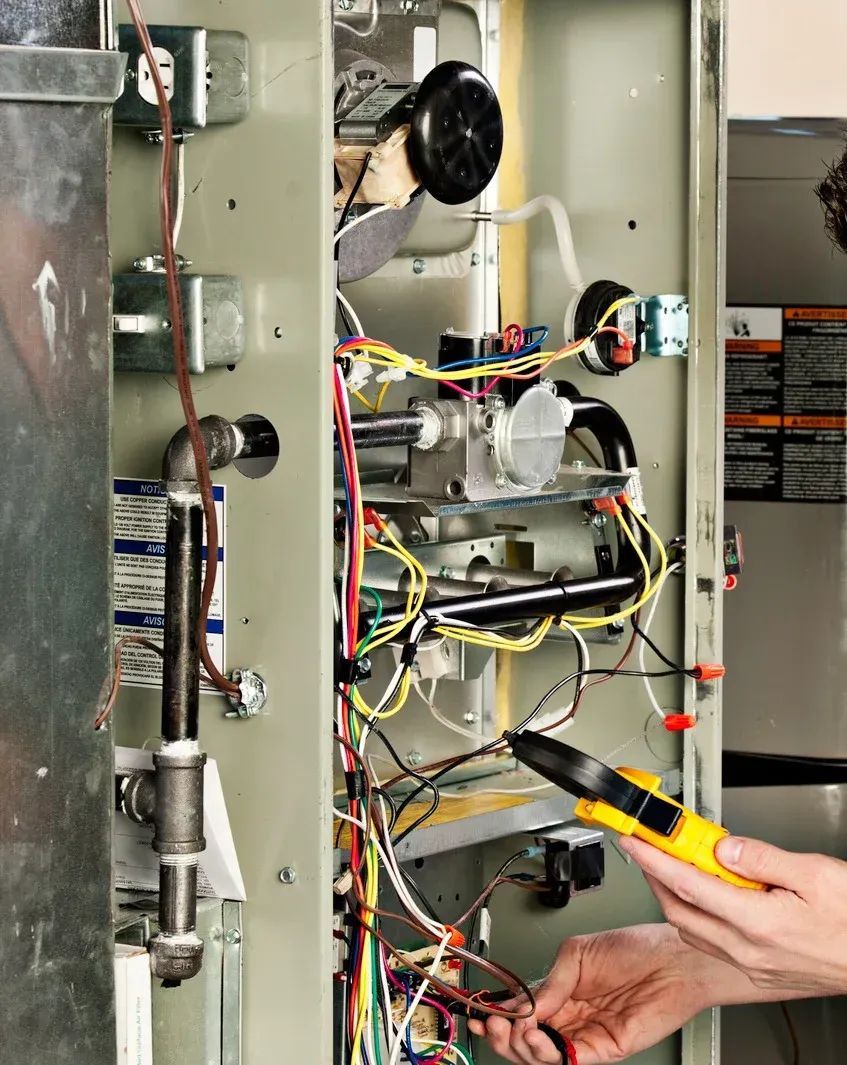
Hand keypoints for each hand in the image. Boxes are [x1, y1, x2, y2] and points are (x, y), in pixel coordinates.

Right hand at [468, 924, 718, 1063]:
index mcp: (561, 990)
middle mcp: (571, 1014)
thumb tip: (524, 1003)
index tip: (481, 1012)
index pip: (522, 1010)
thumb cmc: (635, 947)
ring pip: (543, 1054)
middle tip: (494, 1024)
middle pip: (527, 1037)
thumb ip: (551, 981)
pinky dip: (549, 1054)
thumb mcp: (579, 953)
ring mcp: (586, 1033)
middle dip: (504, 1035)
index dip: (500, 1014)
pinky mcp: (604, 1049)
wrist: (672, 960)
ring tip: (517, 1029)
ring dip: (522, 1045)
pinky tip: (538, 1037)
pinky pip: (570, 1059)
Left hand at [621, 834, 846, 996]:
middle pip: (678, 909)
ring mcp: (752, 965)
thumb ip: (762, 857)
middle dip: (654, 875)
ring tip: (673, 864)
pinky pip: (711, 943)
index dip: (653, 856)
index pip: (686, 882)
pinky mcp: (759, 973)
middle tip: (647, 847)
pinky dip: (696, 916)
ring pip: (691, 929)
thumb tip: (723, 846)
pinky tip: (704, 896)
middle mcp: (748, 949)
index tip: (634, 838)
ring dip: (673, 896)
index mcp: (757, 921)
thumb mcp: (815, 872)